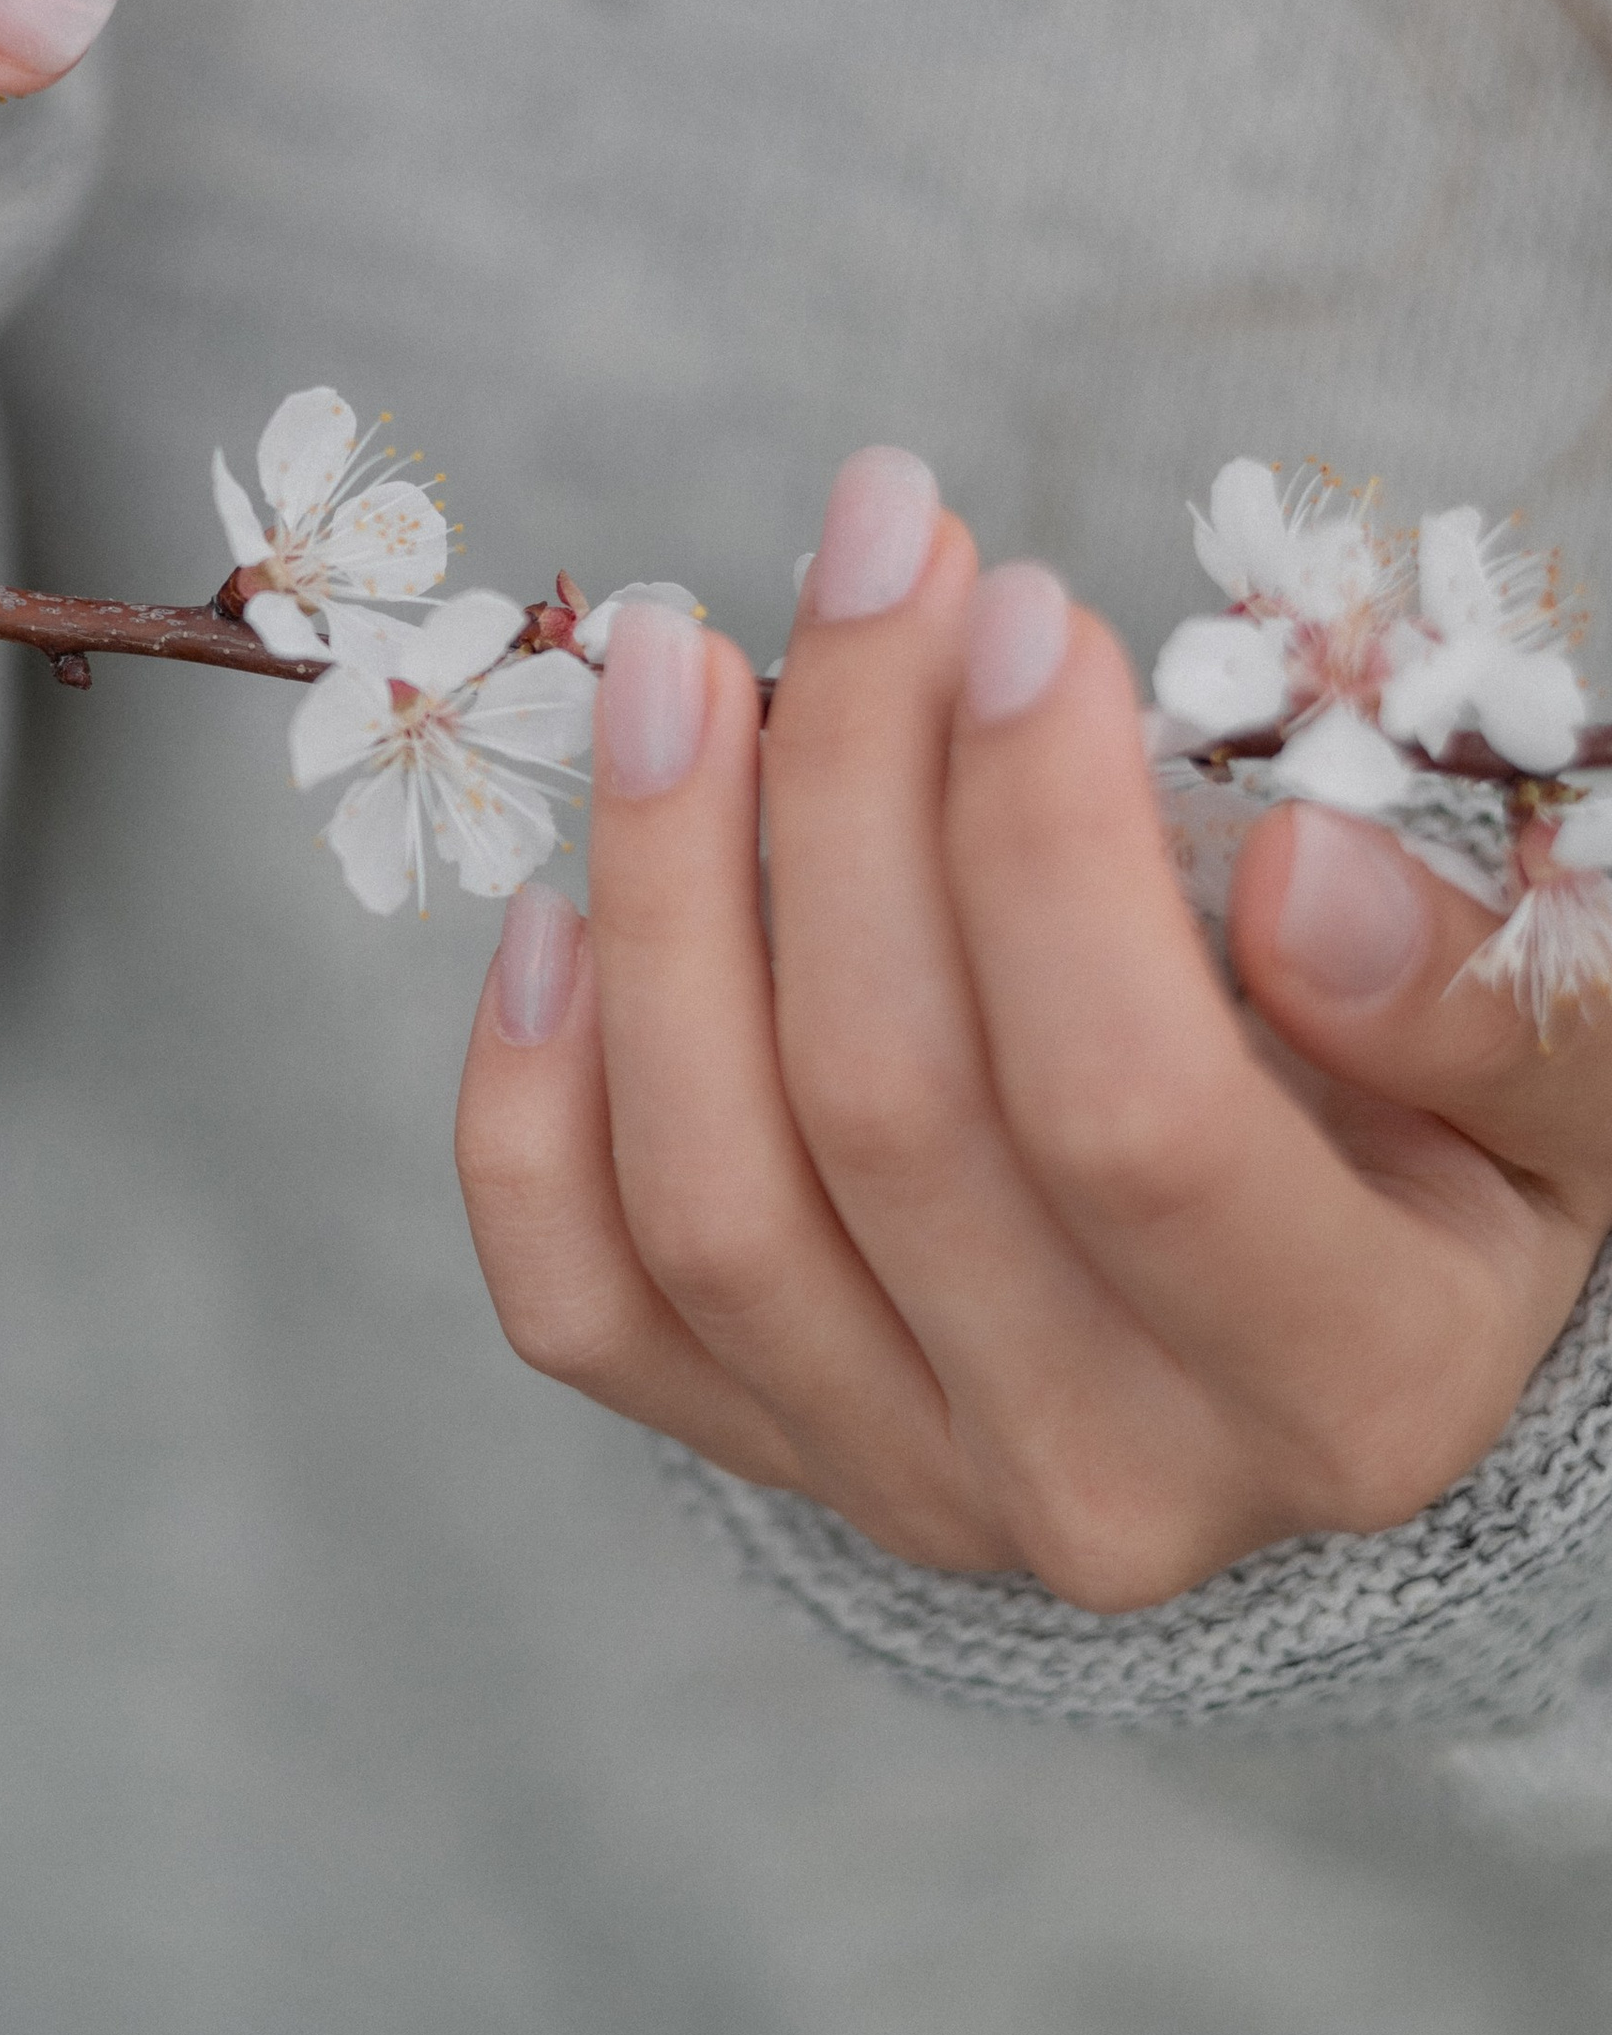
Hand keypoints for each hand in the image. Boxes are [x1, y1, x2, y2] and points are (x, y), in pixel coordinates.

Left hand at [455, 448, 1611, 1612]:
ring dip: (665, 889)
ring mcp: (912, 1484)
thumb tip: (1291, 878)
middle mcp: (1118, 1484)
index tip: (1020, 607)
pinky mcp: (763, 1453)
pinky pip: (581, 1302)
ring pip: (711, 1197)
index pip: (1134, 1113)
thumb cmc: (1438, 1140)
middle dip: (853, 779)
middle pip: (893, 1110)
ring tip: (685, 667)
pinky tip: (560, 910)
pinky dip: (526, 1099)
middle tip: (868, 551)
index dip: (1040, 839)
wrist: (1321, 1328)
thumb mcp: (1559, 1064)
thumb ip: (1483, 996)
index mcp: (1353, 1382)